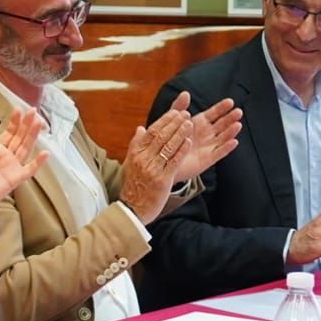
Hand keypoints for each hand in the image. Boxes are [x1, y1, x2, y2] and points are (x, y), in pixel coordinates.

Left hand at [0, 108, 48, 225]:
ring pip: (25, 148)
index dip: (15, 121)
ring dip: (32, 135)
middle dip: (26, 123)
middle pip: (20, 137)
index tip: (18, 108)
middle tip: (32, 110)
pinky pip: (28, 170)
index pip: (9, 132)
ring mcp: (13, 168)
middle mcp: (8, 157)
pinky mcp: (15, 179)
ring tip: (39, 122)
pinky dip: (37, 163)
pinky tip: (45, 153)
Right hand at [119, 98, 192, 222]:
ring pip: (168, 147)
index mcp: (136, 153)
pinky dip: (181, 150)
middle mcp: (143, 159)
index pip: (151, 132)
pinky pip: (173, 162)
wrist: (132, 208)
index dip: (165, 120)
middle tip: (185, 114)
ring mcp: (152, 169)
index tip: (175, 112)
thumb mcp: (131, 163)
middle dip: (174, 123)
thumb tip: (140, 129)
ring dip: (180, 133)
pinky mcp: (162, 180)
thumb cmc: (134, 185)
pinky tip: (189, 142)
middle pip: (161, 136)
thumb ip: (136, 145)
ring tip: (189, 124)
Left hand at [171, 96, 241, 182]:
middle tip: (238, 112)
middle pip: (222, 124)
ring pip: (223, 138)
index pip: (214, 113)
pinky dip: (227, 148)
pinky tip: (233, 141)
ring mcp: (209, 146)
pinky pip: (219, 153)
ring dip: (231, 132)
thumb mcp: (173, 121)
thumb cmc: (169, 140)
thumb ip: (179, 107)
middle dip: (230, 118)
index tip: (230, 102)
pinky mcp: (208, 159)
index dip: (222, 108)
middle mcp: (207, 134)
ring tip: (237, 125)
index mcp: (200, 123)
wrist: (164, 160)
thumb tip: (186, 93)